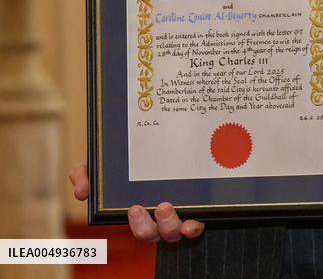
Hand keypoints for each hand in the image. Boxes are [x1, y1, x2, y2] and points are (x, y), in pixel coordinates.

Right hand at [68, 161, 204, 242]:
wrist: (150, 132)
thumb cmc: (123, 157)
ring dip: (170, 225)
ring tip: (164, 207)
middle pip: (155, 233)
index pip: (139, 226)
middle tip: (138, 208)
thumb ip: (84, 173)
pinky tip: (193, 222)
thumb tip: (80, 192)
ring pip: (175, 230)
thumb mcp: (99, 161)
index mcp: (139, 210)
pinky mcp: (197, 203)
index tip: (133, 209)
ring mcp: (179, 210)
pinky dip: (195, 226)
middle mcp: (160, 215)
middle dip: (146, 227)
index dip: (139, 224)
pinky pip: (198, 221)